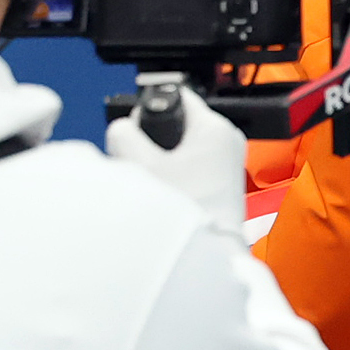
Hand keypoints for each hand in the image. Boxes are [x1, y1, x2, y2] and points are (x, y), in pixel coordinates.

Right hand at [106, 83, 245, 232]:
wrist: (210, 253)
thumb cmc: (187, 211)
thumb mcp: (143, 165)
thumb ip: (124, 135)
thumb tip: (121, 128)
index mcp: (214, 127)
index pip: (176, 95)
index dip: (150, 109)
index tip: (140, 132)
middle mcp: (227, 139)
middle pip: (178, 123)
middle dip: (155, 140)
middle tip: (148, 164)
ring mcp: (229, 162)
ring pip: (184, 147)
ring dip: (165, 161)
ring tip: (160, 182)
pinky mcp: (225, 183)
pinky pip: (194, 167)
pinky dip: (178, 175)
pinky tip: (171, 192)